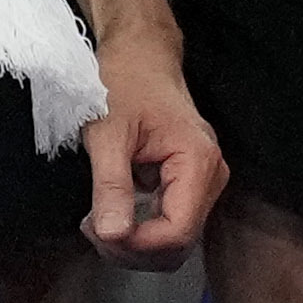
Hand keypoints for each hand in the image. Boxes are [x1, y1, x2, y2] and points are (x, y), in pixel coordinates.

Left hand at [81, 27, 229, 259]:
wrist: (138, 54)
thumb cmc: (125, 80)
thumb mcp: (108, 132)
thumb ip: (111, 185)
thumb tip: (112, 235)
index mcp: (199, 162)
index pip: (177, 232)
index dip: (138, 244)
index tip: (99, 231)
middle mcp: (210, 176)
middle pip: (178, 243)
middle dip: (133, 248)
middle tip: (91, 228)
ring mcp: (201, 182)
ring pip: (173, 239)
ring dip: (134, 243)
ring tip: (97, 220)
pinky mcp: (187, 184)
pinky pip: (168, 222)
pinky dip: (139, 229)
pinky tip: (111, 212)